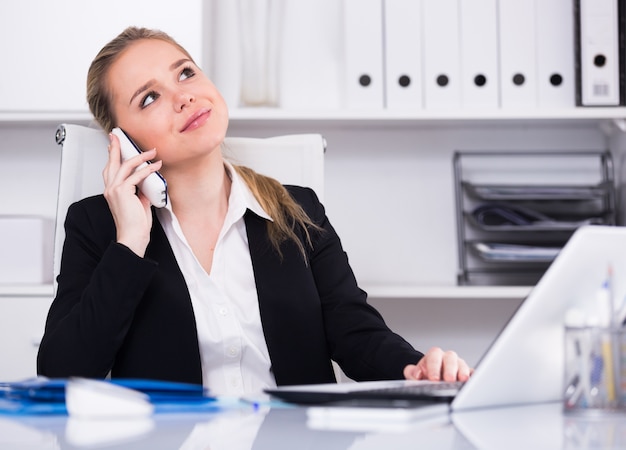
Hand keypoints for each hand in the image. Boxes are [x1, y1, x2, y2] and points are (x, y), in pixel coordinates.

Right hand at [103, 132, 161, 256]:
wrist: (133, 237)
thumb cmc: (135, 225)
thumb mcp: (139, 204)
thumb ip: (140, 192)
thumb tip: (147, 184)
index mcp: (112, 191)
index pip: (111, 170)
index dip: (113, 156)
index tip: (115, 146)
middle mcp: (110, 189)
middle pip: (113, 162)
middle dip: (117, 147)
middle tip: (119, 136)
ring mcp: (115, 190)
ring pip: (126, 165)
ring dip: (141, 156)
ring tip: (151, 152)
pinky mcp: (123, 192)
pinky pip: (137, 175)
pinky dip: (148, 169)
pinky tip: (156, 166)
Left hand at [403, 347, 472, 381]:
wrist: (431, 378)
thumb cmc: (425, 375)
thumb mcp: (414, 373)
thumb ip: (412, 373)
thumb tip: (416, 375)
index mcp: (434, 355)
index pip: (434, 356)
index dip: (433, 367)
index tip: (433, 378)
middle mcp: (447, 358)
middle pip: (450, 359)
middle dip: (449, 370)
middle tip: (448, 380)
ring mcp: (459, 365)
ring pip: (462, 365)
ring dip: (462, 372)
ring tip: (462, 380)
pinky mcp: (468, 373)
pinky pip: (472, 373)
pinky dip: (473, 377)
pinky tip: (473, 382)